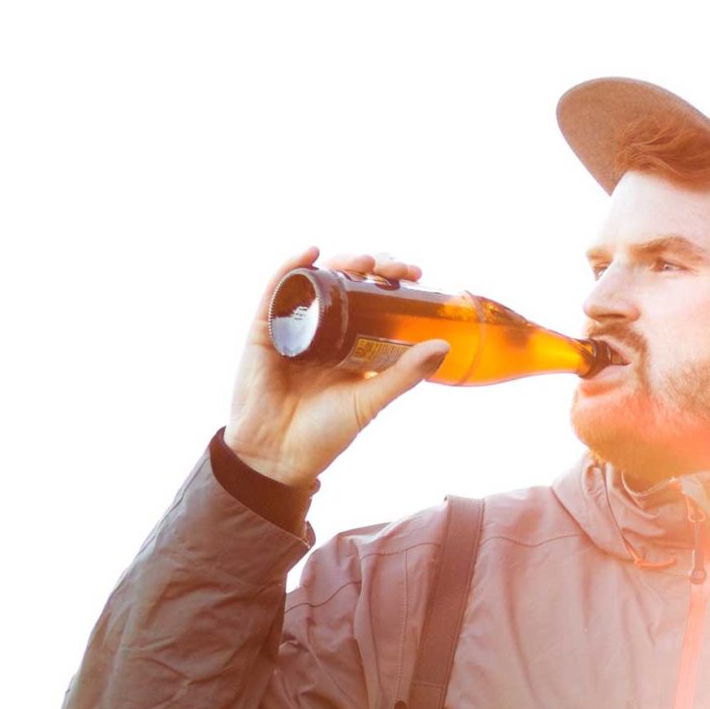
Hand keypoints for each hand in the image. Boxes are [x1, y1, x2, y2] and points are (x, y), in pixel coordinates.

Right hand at [223, 247, 451, 485]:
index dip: (391, 281)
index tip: (414, 274)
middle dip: (371, 267)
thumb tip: (444, 345)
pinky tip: (311, 253)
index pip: (373, 300)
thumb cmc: (324, 434)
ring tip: (363, 260)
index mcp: (350, 345)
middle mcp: (323, 332)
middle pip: (347, 284)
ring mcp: (294, 327)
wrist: (277, 455)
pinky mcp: (265, 330)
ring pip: (317, 282)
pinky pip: (276, 291)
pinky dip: (292, 267)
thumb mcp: (371, 401)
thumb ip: (404, 375)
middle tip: (393, 266)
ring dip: (341, 262)